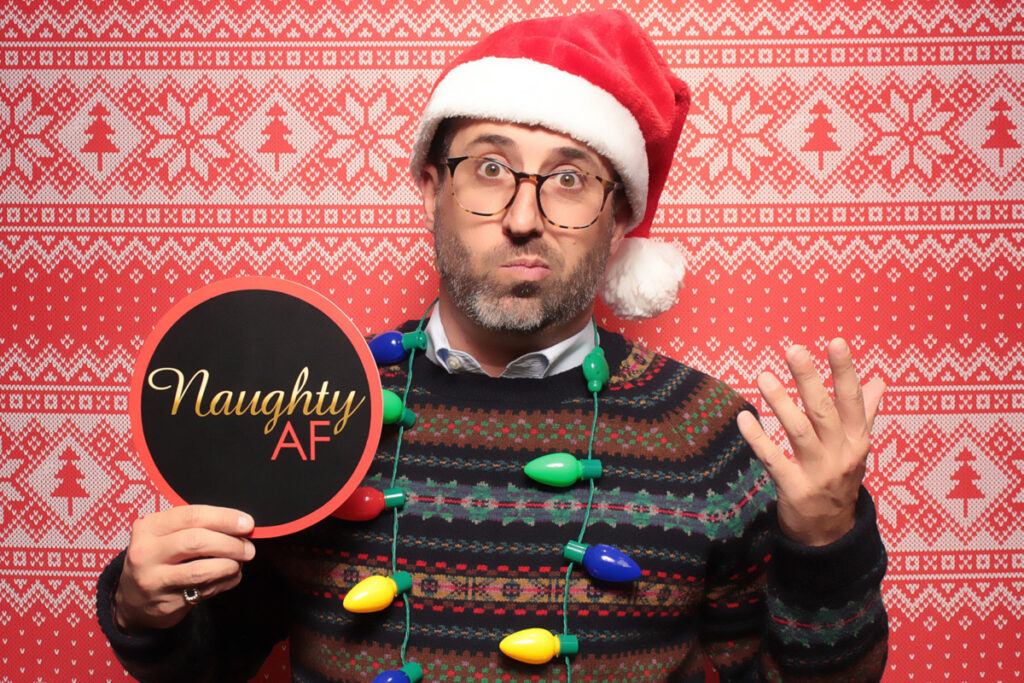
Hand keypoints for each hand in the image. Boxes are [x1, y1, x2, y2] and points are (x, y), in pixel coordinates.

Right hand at [114, 505, 255, 631]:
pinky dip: (225, 582)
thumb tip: (240, 524)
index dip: (224, 518)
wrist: (133, 599)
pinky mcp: (165, 603)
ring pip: (201, 570)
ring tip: (240, 562)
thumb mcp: (164, 534)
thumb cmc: (158, 558)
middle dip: (230, 543)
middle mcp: (146, 552)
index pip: (191, 516)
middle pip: (197, 541)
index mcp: (148, 527)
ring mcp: (153, 580)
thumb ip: (195, 526)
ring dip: (230, 565)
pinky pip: (204, 590)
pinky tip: (230, 576)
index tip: (247, 523)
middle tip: (248, 547)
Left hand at [737, 338, 884, 546]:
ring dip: (780, 402)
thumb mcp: (857, 447)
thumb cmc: (840, 478)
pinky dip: (757, 437)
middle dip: (809, 379)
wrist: (830, 533)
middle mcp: (841, 454)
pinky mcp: (794, 488)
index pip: (853, 400)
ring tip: (763, 377)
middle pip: (824, 411)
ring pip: (798, 431)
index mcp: (858, 440)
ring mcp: (818, 472)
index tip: (835, 342)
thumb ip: (866, 413)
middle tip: (793, 350)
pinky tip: (744, 418)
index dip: (845, 371)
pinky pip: (772, 458)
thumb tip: (880, 381)